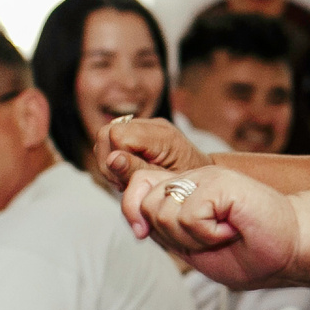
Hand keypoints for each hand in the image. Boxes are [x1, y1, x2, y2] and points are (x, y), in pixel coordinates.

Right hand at [94, 115, 211, 194]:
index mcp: (162, 136)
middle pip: (106, 132)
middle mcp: (153, 125)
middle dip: (108, 160)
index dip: (115, 159)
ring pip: (105, 136)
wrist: (204, 177)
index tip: (125, 181)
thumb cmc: (189, 184)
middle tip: (124, 182)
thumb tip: (113, 159)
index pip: (118, 135)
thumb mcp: (165, 183)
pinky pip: (112, 140)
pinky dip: (115, 158)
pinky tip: (129, 171)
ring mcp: (146, 126)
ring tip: (128, 178)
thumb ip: (137, 170)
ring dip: (110, 161)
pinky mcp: (140, 131)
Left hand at [120, 165, 302, 287]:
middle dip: (168, 234)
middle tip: (204, 239)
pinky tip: (230, 229)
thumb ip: (164, 230)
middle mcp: (193, 179)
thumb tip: (135, 220)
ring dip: (190, 237)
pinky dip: (207, 234)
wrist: (295, 249)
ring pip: (161, 211)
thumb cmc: (253, 252)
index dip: (130, 209)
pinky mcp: (220, 181)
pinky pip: (188, 215)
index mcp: (186, 191)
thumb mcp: (195, 248)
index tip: (143, 233)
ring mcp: (206, 177)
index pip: (136, 186)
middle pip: (143, 203)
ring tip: (221, 233)